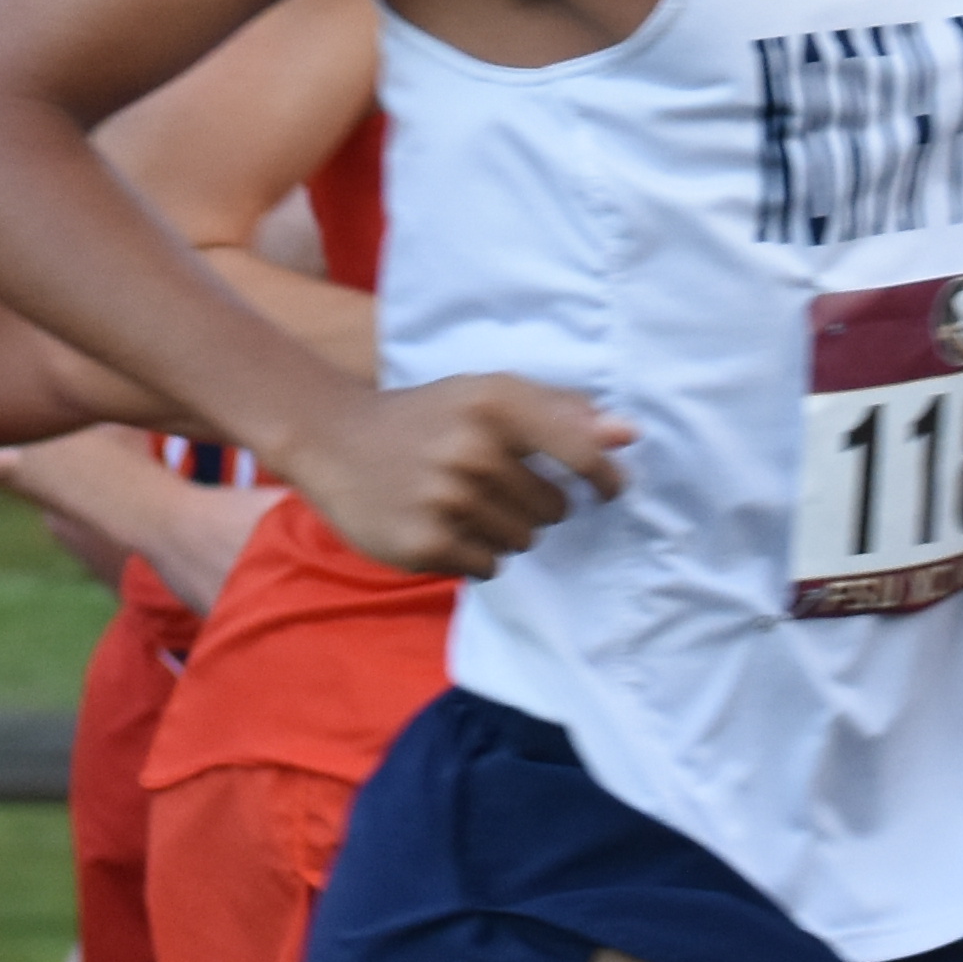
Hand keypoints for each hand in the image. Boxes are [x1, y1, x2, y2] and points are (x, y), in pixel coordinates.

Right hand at [301, 372, 630, 579]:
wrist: (333, 439)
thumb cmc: (428, 416)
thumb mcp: (489, 395)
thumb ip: (561, 411)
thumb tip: (629, 434)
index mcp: (495, 403)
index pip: (581, 453)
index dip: (604, 478)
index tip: (609, 491)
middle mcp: (473, 449)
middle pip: (553, 510)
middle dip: (531, 504)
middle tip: (487, 484)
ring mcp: (447, 499)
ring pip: (522, 542)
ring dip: (502, 531)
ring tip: (460, 504)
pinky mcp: (425, 543)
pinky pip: (487, 567)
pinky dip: (473, 553)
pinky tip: (441, 525)